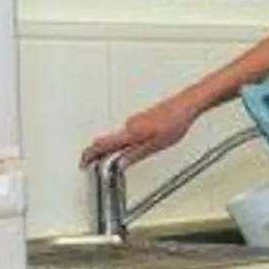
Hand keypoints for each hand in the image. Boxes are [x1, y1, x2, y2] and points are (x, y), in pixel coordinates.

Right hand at [80, 97, 200, 168]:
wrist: (185, 105)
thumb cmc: (175, 122)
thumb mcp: (156, 145)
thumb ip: (135, 155)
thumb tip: (120, 164)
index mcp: (131, 132)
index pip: (103, 144)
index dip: (90, 155)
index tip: (83, 163)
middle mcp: (130, 124)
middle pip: (106, 140)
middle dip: (98, 153)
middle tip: (92, 163)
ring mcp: (135, 120)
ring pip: (117, 136)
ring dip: (112, 148)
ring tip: (111, 160)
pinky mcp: (141, 119)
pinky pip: (126, 132)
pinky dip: (123, 141)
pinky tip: (131, 146)